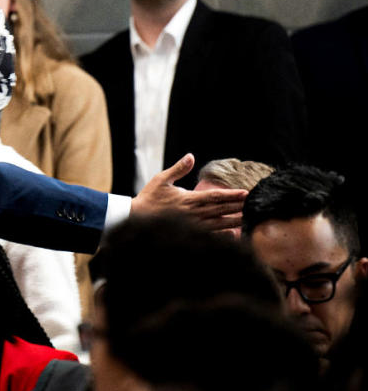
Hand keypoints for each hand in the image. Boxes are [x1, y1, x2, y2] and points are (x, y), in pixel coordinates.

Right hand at [130, 153, 245, 231]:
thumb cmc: (149, 198)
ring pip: (218, 223)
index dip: (231, 195)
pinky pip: (209, 234)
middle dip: (238, 206)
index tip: (245, 193)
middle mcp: (192, 213)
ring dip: (234, 220)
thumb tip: (191, 156)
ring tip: (248, 218)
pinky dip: (222, 234)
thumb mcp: (162, 180)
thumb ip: (179, 169)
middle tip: (253, 204)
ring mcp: (191, 225)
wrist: (137, 218)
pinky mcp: (188, 232)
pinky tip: (232, 233)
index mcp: (188, 199)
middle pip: (221, 210)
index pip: (214, 197)